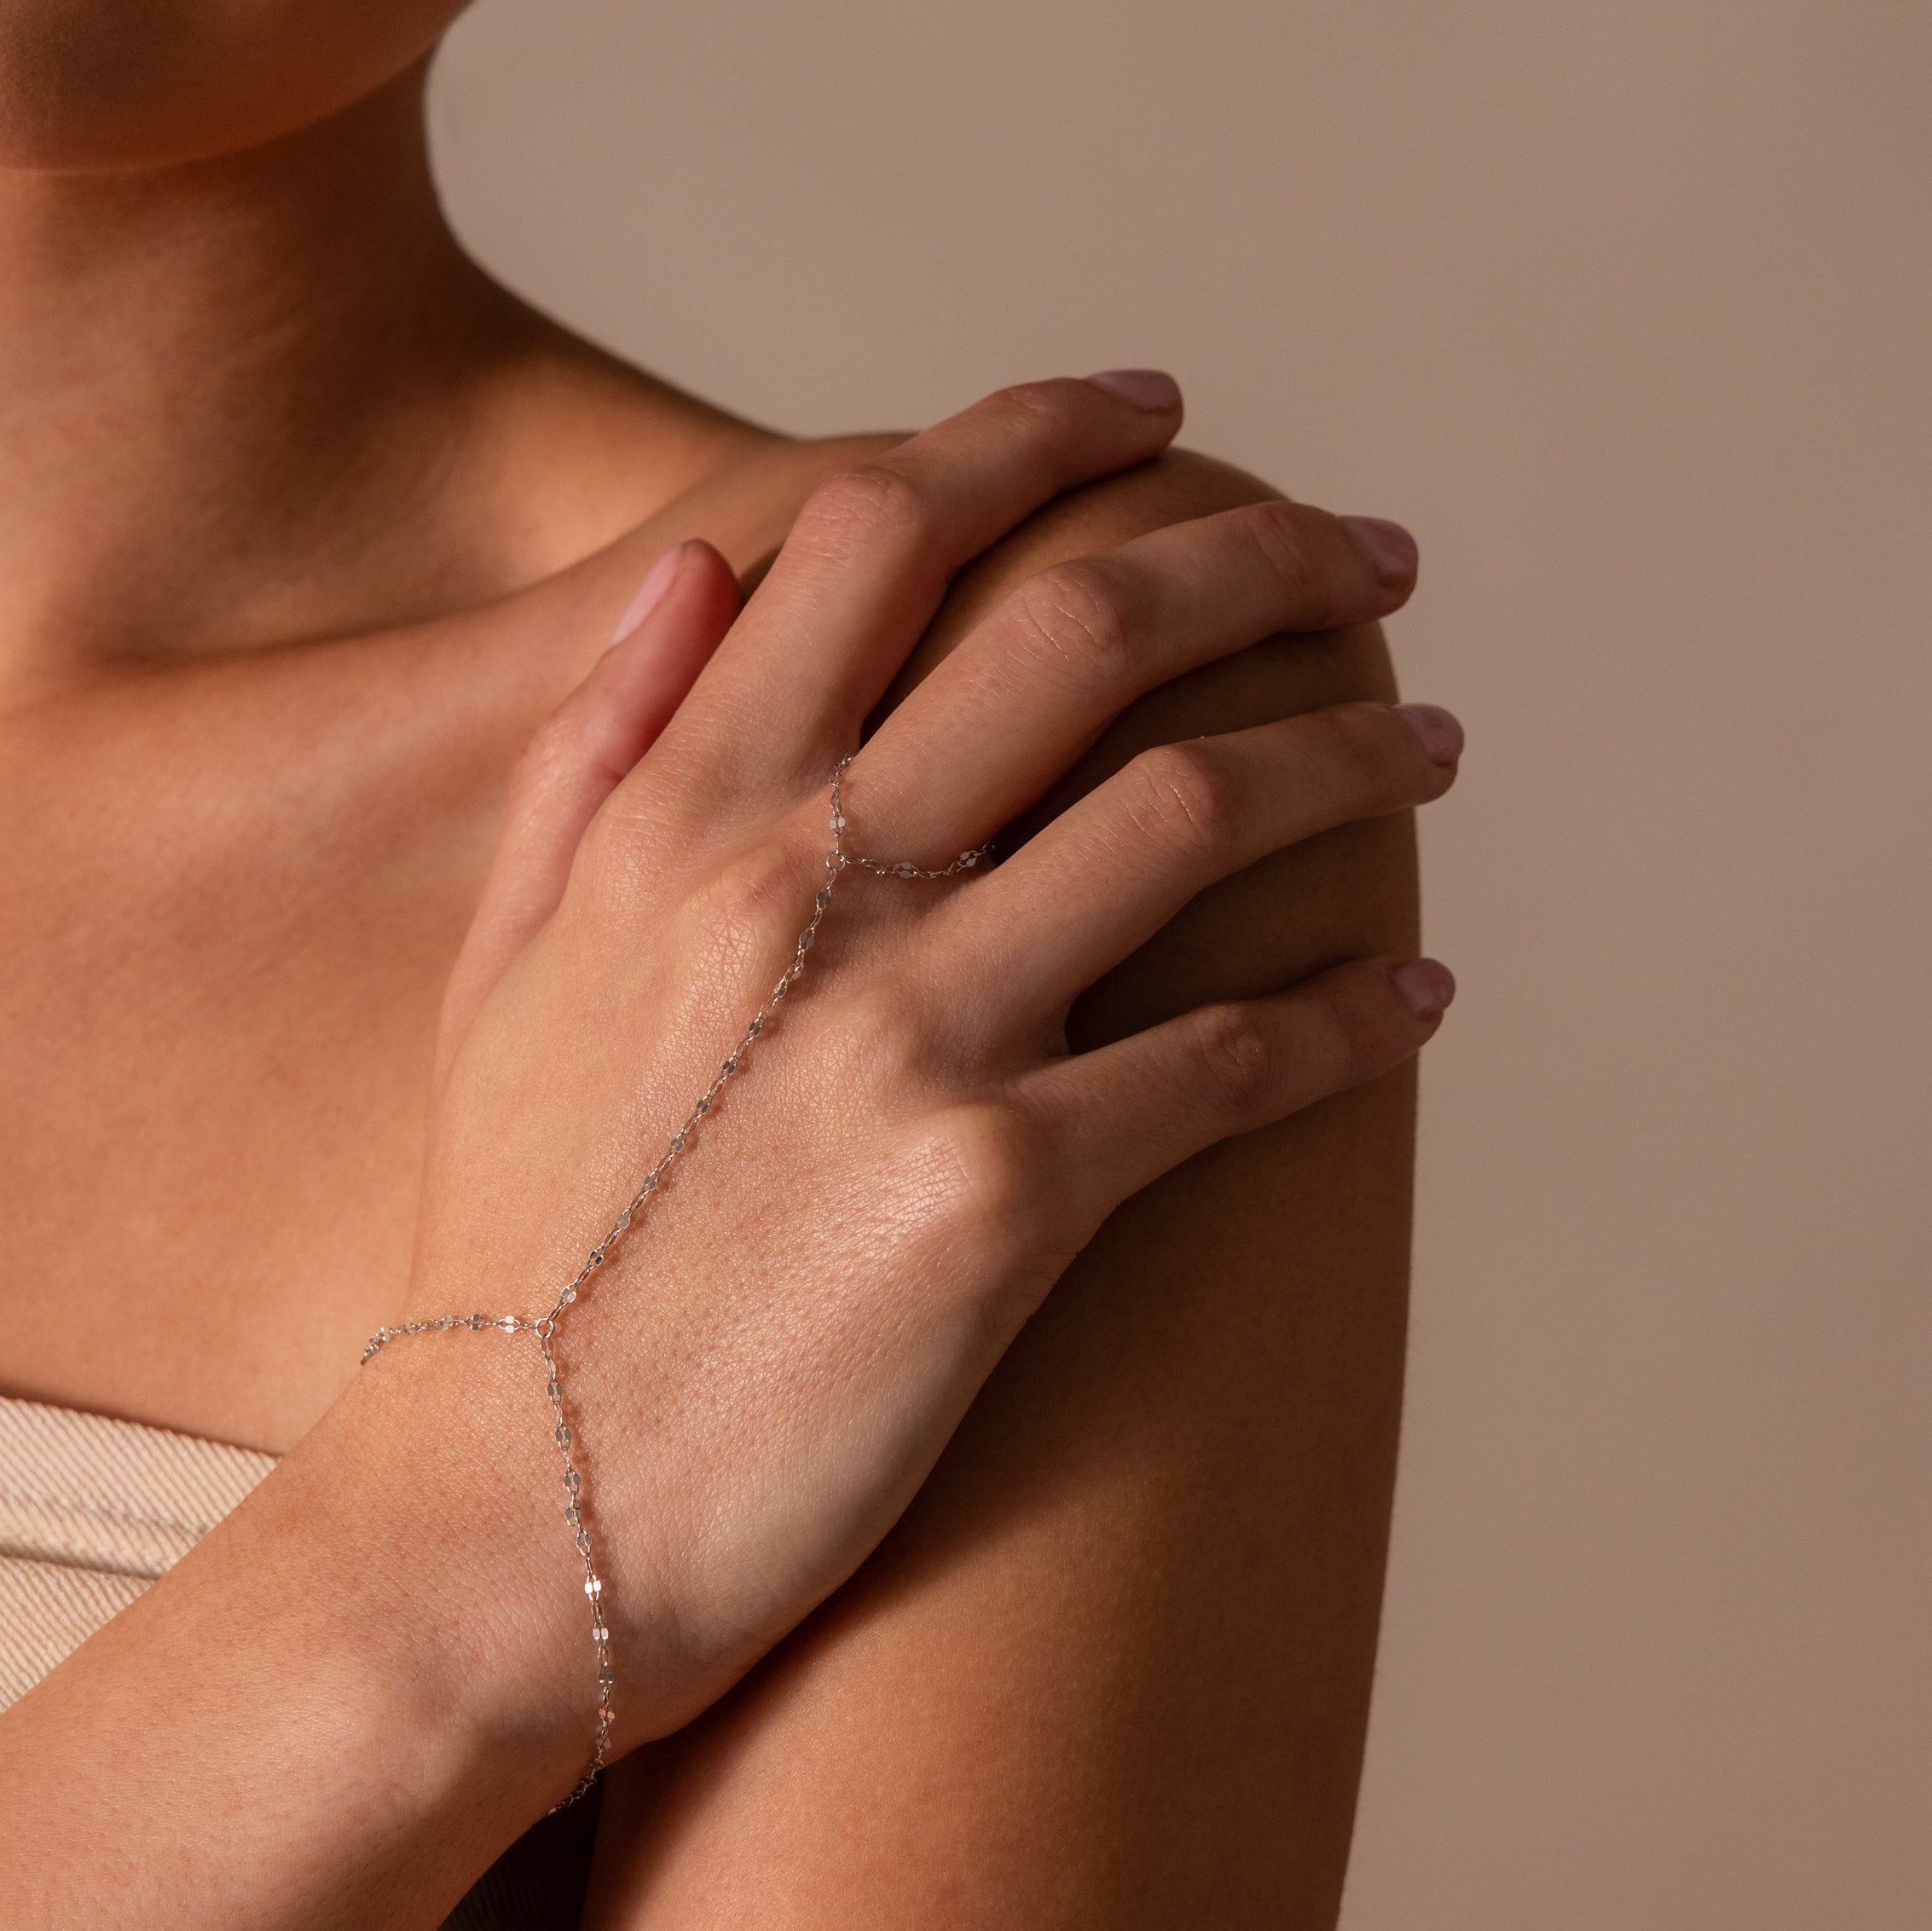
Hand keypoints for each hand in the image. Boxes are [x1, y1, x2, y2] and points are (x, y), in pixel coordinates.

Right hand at [397, 377, 1460, 1768]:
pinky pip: (1232, 1060)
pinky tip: (1417, 995)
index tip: (1159, 405)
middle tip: (1374, 561)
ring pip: (1197, 811)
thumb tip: (698, 568)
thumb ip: (595, 752)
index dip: (1039, 432)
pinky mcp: (998, 1203)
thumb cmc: (509, 1247)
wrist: (501, 1525)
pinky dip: (1351, 1012)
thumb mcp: (506, 967)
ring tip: (1430, 751)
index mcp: (681, 806)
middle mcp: (799, 882)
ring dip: (1351, 763)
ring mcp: (905, 1036)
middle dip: (1261, 558)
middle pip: (1084, 627)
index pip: (883, 526)